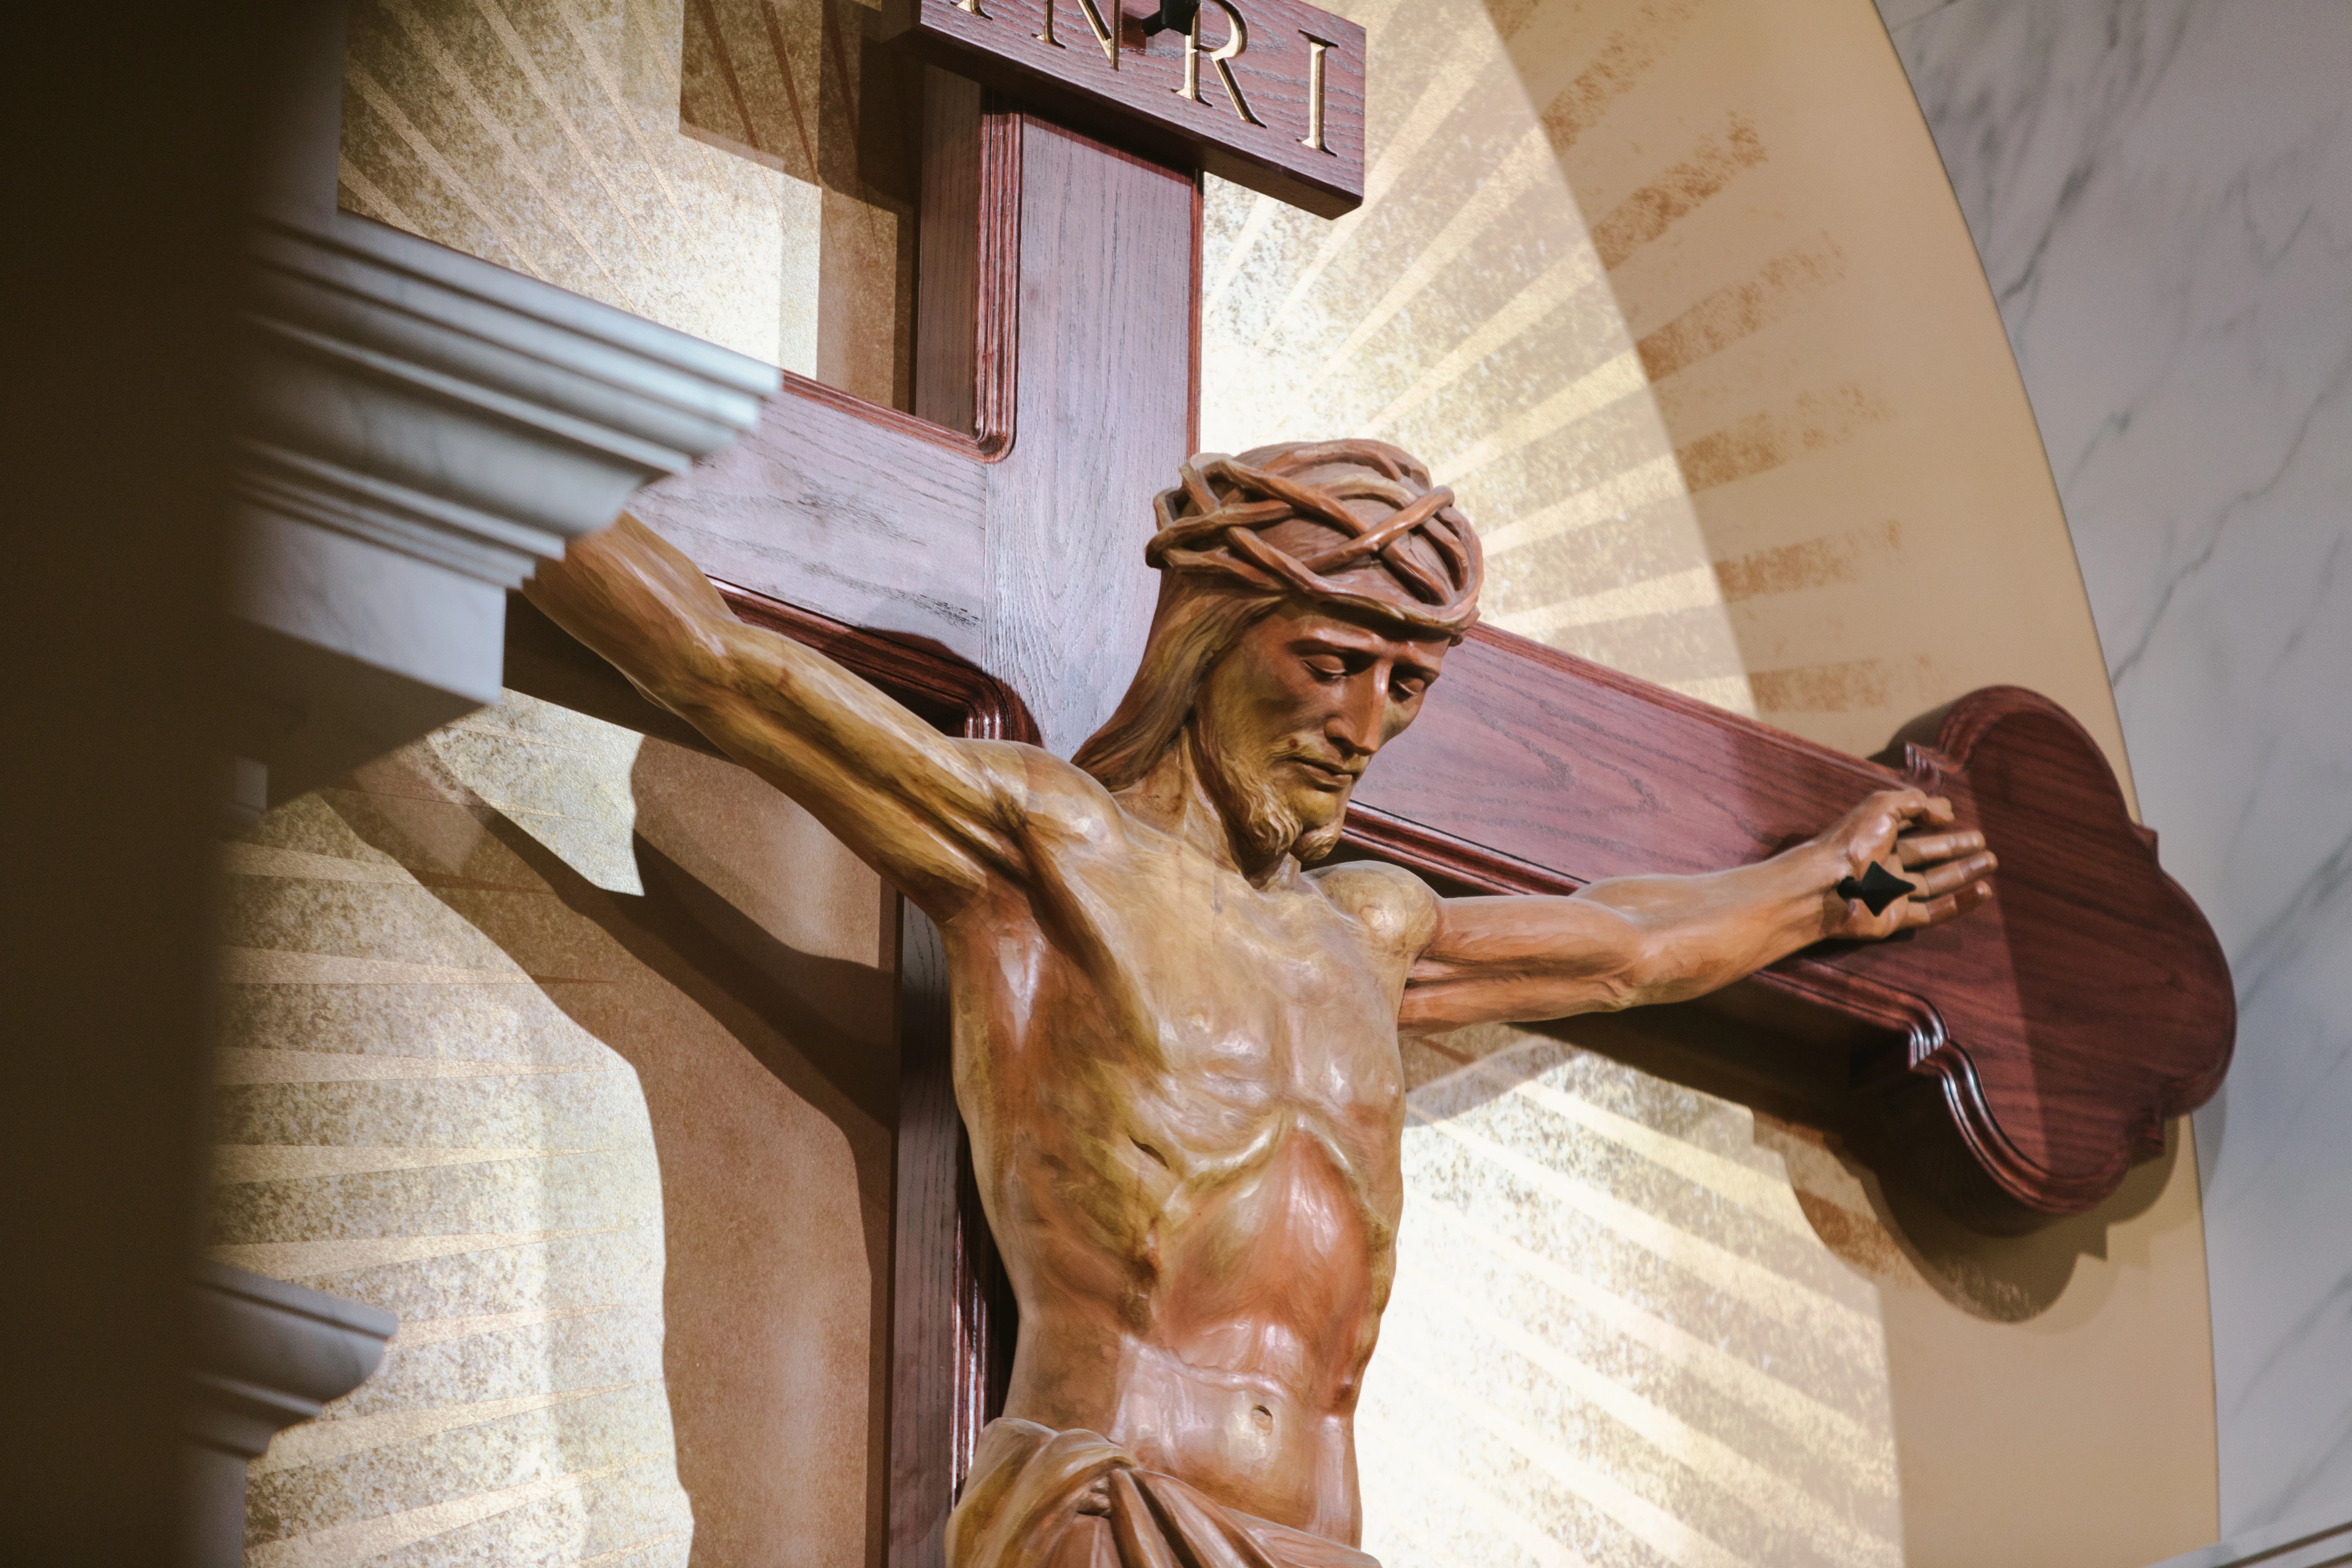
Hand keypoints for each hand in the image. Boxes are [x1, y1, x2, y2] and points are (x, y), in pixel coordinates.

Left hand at [1816, 788, 1995, 940]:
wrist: (1828, 887)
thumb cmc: (1851, 842)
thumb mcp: (1882, 806)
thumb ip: (1914, 803)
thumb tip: (1946, 811)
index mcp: (1876, 835)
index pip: (1909, 824)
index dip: (1931, 818)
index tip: (1953, 815)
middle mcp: (1883, 862)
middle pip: (1926, 853)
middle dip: (1955, 846)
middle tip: (1983, 841)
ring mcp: (1889, 892)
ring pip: (1934, 882)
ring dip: (1964, 872)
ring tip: (1991, 861)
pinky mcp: (1894, 918)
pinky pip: (1932, 912)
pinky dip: (1959, 903)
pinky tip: (1983, 891)